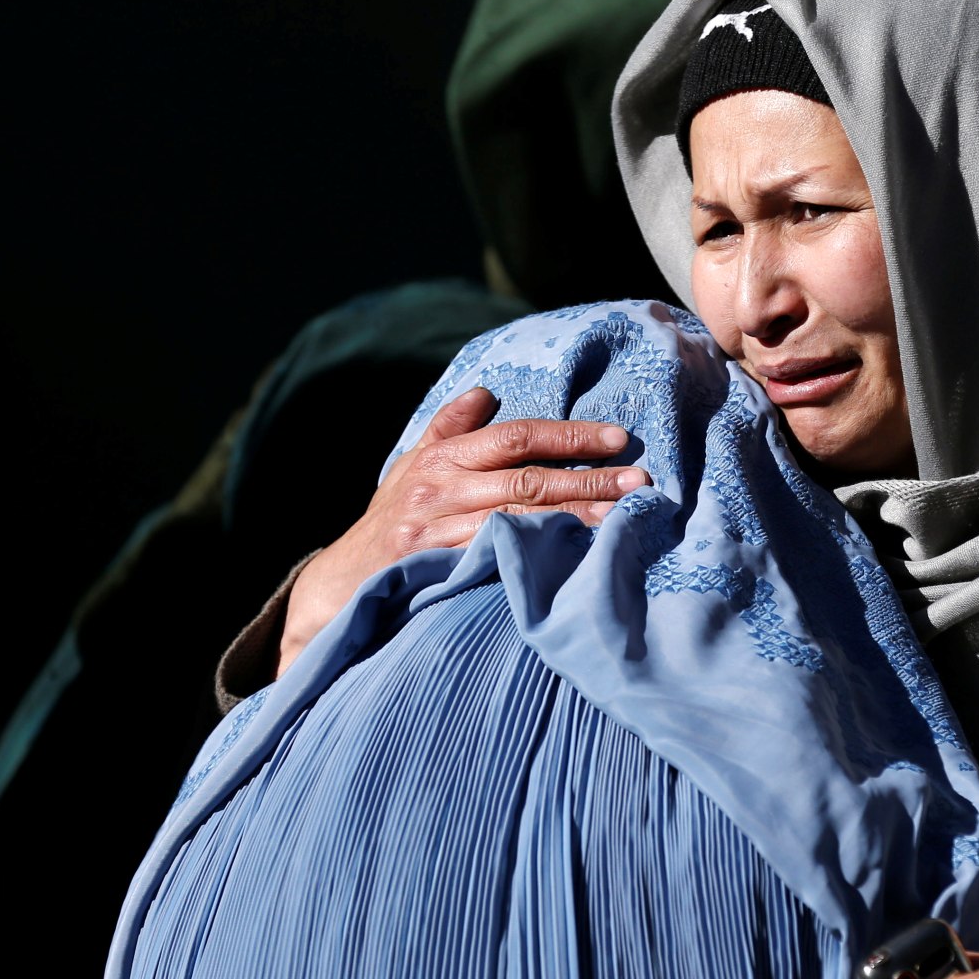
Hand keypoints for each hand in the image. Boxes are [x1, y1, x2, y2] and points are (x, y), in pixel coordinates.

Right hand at [277, 387, 648, 675]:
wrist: (339, 586)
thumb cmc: (387, 524)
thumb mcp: (410, 468)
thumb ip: (449, 430)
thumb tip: (485, 392)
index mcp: (441, 457)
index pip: (516, 436)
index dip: (568, 435)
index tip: (617, 438)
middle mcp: (440, 488)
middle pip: (528, 477)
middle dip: (588, 478)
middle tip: (639, 481)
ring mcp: (438, 529)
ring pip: (520, 517)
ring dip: (575, 516)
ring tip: (622, 516)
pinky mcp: (437, 567)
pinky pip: (499, 557)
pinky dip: (539, 554)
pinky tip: (575, 555)